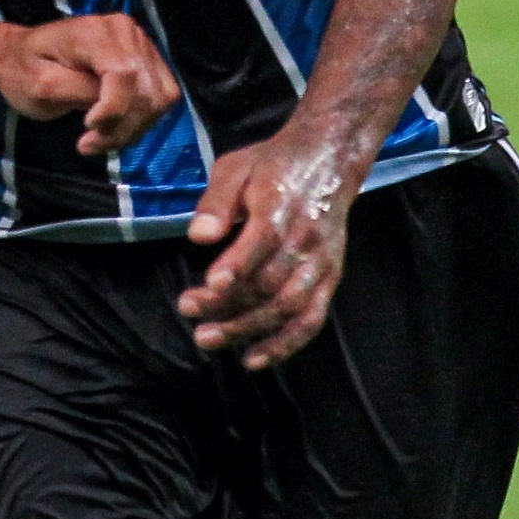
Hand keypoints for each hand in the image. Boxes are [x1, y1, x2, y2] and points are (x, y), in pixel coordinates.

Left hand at [0, 13, 177, 155]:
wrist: (20, 55)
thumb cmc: (23, 70)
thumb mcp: (40, 86)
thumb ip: (77, 92)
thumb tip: (110, 104)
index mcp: (95, 31)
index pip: (125, 74)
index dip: (113, 109)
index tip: (86, 128)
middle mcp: (126, 31)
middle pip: (147, 92)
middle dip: (122, 127)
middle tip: (89, 142)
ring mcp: (140, 43)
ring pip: (160, 98)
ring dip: (133, 127)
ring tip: (98, 137)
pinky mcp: (147, 59)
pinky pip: (160, 97)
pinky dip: (139, 120)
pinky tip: (112, 126)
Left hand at [178, 129, 361, 369]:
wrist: (328, 160)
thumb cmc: (271, 164)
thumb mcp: (236, 167)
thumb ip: (217, 201)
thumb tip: (197, 236)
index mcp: (282, 207)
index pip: (262, 243)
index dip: (236, 268)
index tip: (207, 286)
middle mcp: (307, 240)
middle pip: (271, 283)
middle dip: (229, 305)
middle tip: (188, 313)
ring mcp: (322, 263)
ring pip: (289, 307)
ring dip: (249, 329)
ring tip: (208, 338)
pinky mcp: (330, 279)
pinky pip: (312, 319)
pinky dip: (286, 344)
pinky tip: (254, 358)